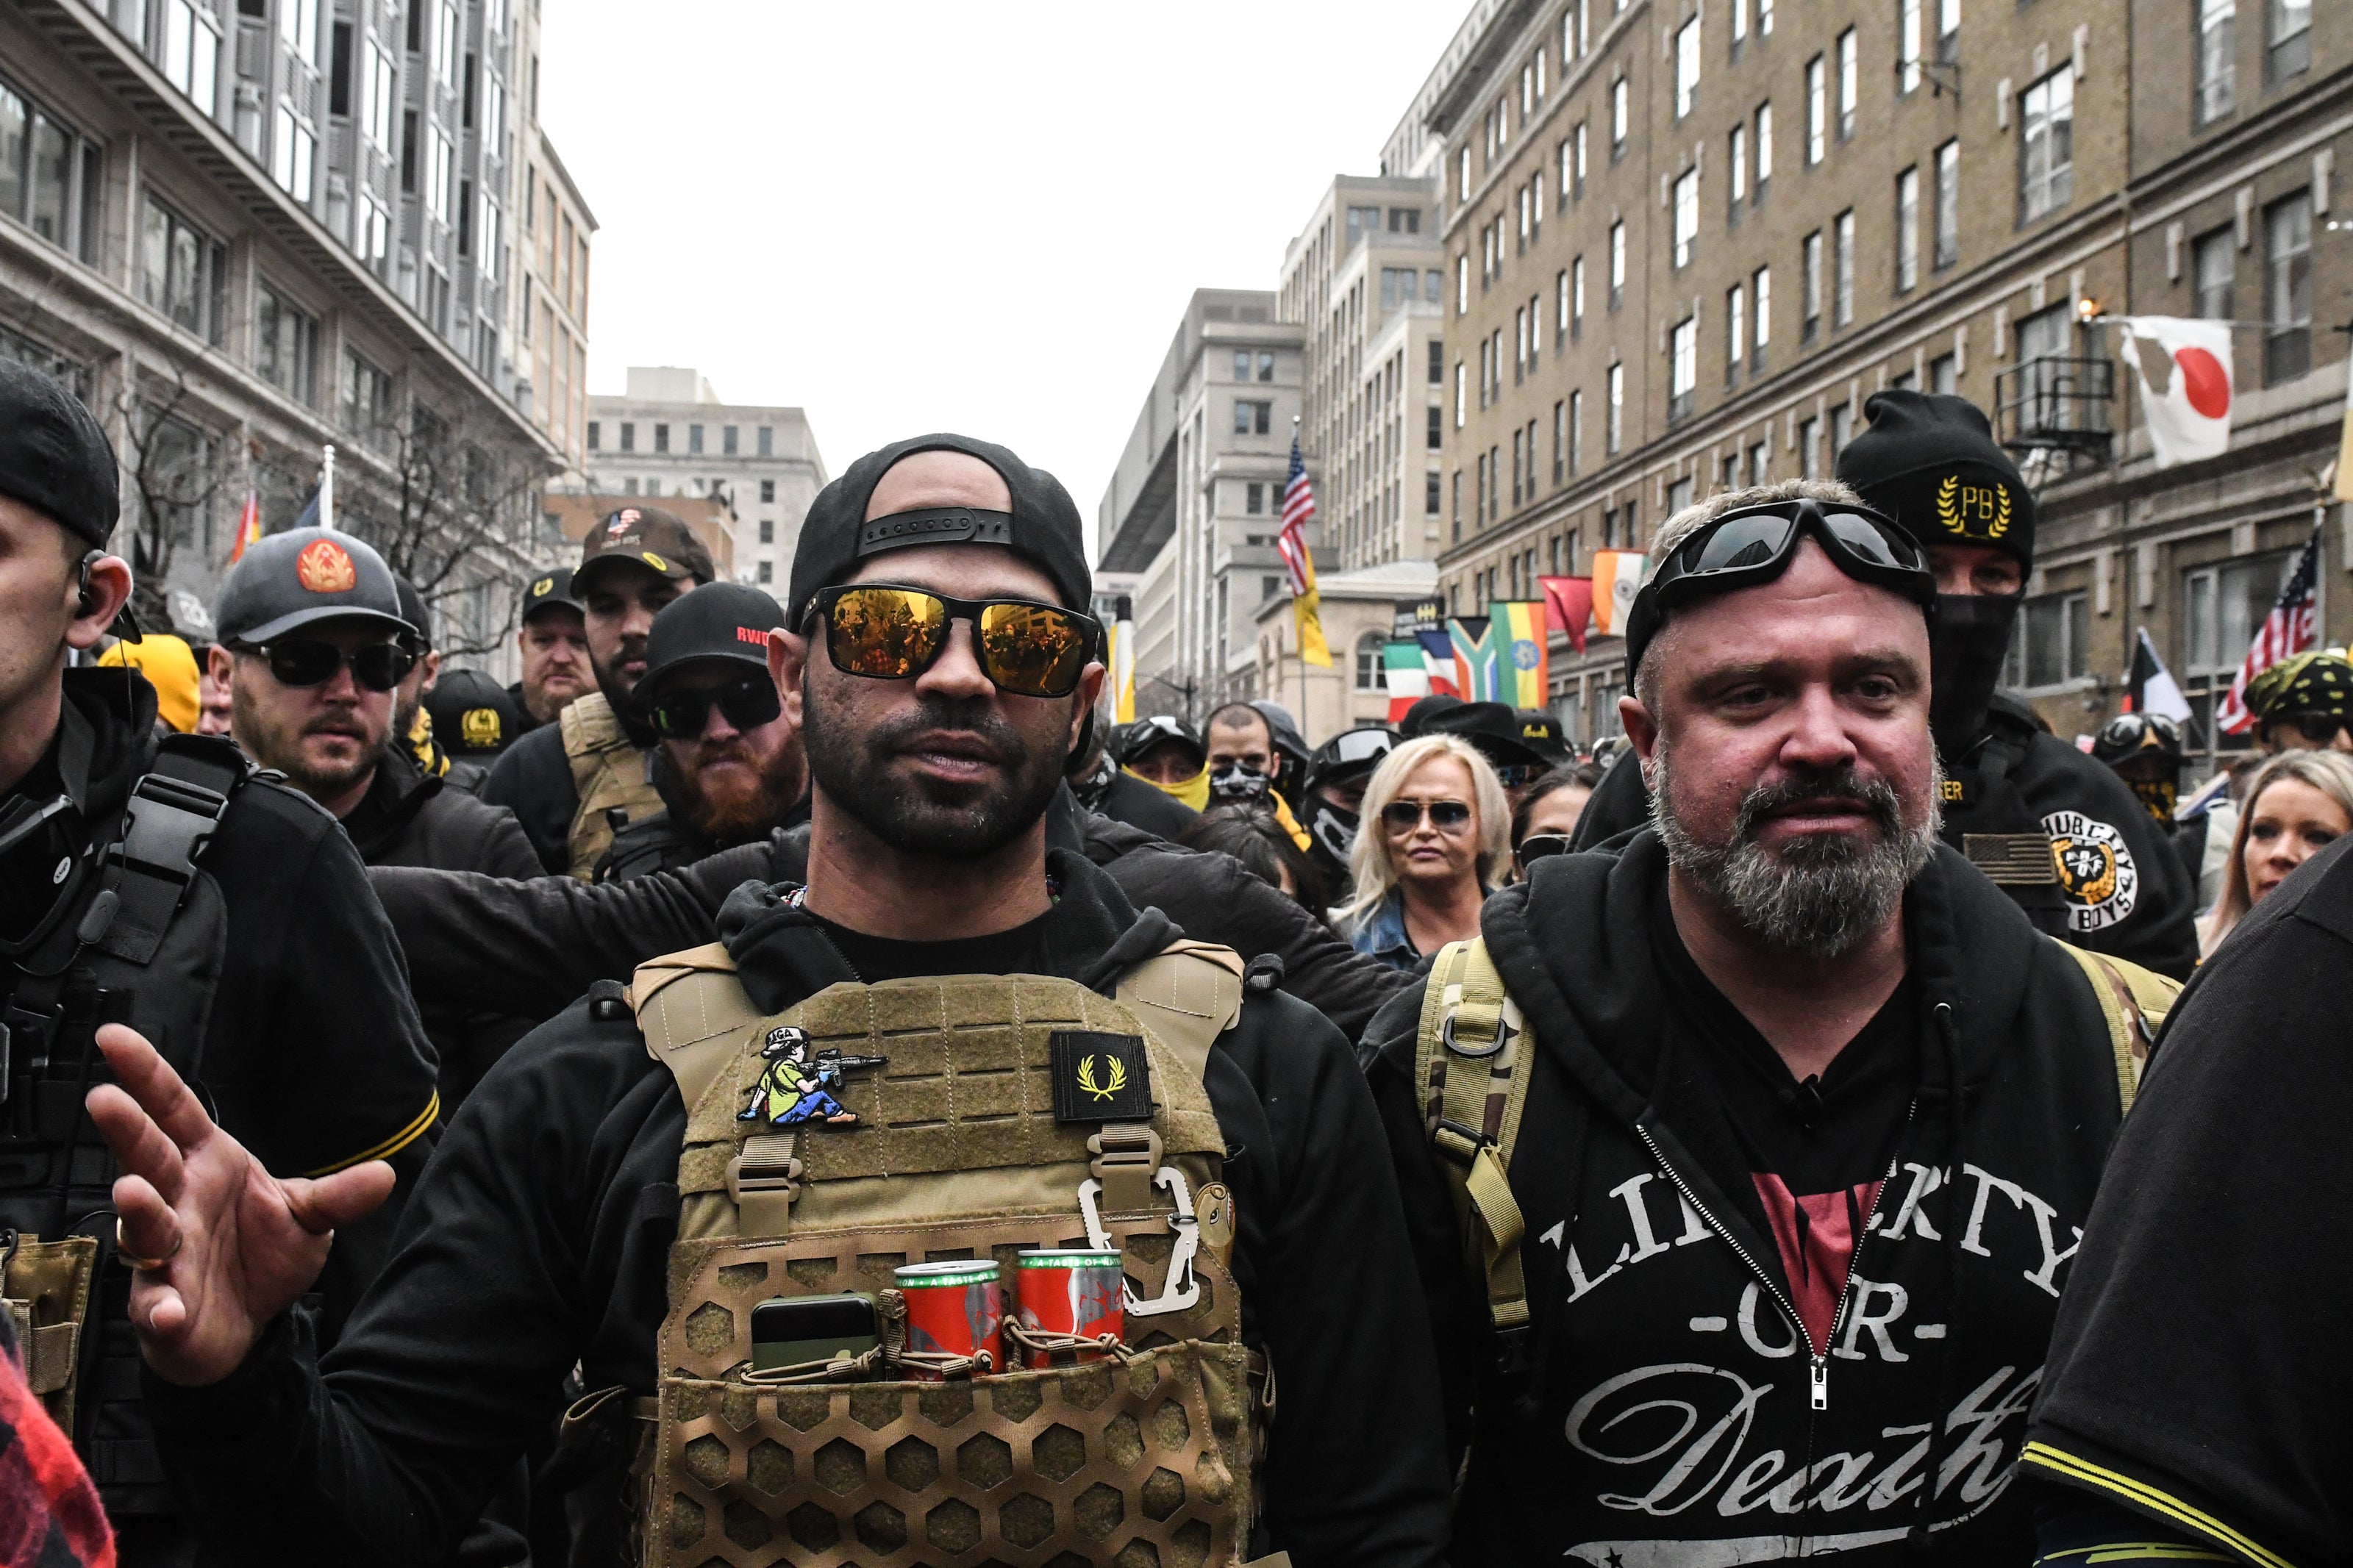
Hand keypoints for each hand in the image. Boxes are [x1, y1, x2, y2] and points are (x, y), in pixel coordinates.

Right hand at [85, 1024, 396, 1386]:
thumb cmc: (263, 1257)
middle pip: (146, 1156)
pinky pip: (154, 1304)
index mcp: (208, 1164)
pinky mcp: (161, 1306)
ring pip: (142, 1225)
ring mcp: (163, 1253)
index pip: (175, 1109)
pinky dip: (160, 1308)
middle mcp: (177, 1200)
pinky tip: (167, 1311)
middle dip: (126, 1128)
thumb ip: (338, 1197)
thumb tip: (385, 1173)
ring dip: (139, 1210)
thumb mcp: (309, 1218)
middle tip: (104, 1099)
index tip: (112, 1036)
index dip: (146, 1073)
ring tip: (132, 1193)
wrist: (249, 1324)